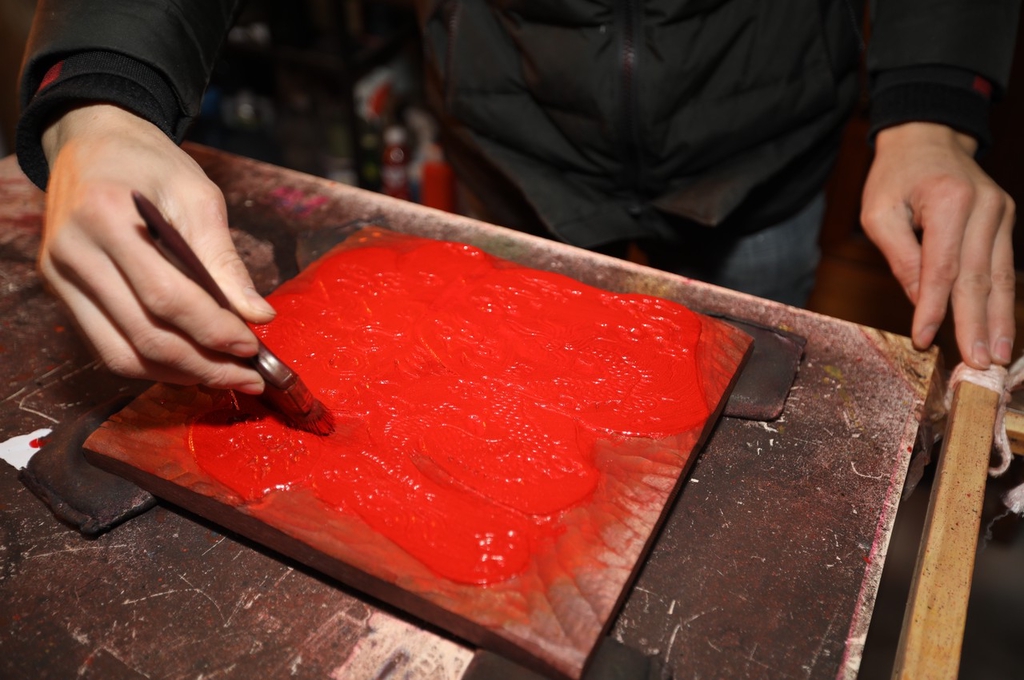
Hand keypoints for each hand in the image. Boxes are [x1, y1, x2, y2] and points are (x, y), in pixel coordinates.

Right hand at [39, 104, 276, 389]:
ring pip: (122, 353)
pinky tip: (189, 365)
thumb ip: (225, 260)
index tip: (253, 348)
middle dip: (203, 364)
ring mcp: (60, 277)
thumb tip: (259, 315)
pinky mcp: (61, 293)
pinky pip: (107, 346)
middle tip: (248, 377)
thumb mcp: (198, 197)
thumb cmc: (151, 165)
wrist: (92, 143)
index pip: (166, 297)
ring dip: (179, 374)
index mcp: (108, 217)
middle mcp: (74, 252)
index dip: (214, 330)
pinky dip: (152, 364)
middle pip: (144, 334)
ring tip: (223, 377)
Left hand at [861, 122, 1015, 368]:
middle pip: (978, 276)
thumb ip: (899, 256)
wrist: (928, 139)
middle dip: (976, 324)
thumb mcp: (879, 212)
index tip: (925, 340)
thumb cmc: (895, 177)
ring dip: (999, 320)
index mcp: (951, 200)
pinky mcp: (1006, 222)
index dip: (934, 307)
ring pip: (1000, 276)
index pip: (942, 266)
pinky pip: (1005, 268)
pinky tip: (1003, 330)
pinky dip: (1003, 301)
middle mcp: (986, 207)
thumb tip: (920, 301)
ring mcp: (1002, 214)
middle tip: (977, 364)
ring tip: (998, 357)